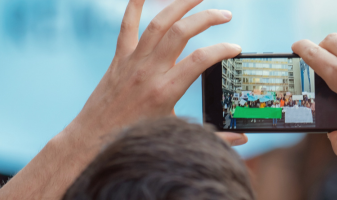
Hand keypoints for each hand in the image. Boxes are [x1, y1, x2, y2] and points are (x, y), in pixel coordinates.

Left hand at [66, 0, 243, 144]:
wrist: (94, 139)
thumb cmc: (137, 139)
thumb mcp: (177, 134)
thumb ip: (214, 137)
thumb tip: (243, 140)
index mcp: (167, 91)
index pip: (201, 60)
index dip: (223, 50)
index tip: (236, 48)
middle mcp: (149, 71)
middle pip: (181, 32)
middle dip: (207, 18)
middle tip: (226, 14)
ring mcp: (133, 61)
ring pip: (158, 24)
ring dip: (180, 4)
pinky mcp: (119, 58)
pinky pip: (127, 26)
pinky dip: (135, 5)